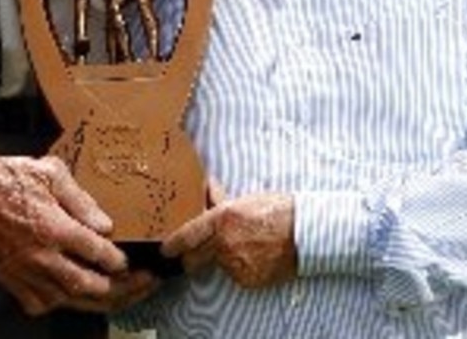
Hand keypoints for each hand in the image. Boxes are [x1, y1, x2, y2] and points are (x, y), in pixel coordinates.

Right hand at [0, 154, 157, 315]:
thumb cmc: (10, 178)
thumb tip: (104, 225)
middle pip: (89, 285)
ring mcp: (26, 272)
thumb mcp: (52, 172)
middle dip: (121, 288)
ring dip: (98, 301)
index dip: (120, 261)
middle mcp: (43, 256)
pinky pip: (41, 304)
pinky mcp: (12, 280)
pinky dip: (62, 303)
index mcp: (55, 227)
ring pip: (69, 300)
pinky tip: (75, 298)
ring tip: (120, 297)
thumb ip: (81, 199)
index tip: (131, 262)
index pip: (98, 254)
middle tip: (141, 284)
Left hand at [161, 189, 296, 289]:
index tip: (164, 249)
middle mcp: (225, 244)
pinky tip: (253, 255)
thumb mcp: (244, 199)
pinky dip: (239, 267)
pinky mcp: (248, 279)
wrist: (303, 232)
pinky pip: (235, 274)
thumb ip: (220, 199)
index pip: (187, 236)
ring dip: (222, 257)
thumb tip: (207, 187)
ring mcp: (236, 264)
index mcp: (221, 220)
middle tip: (190, 253)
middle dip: (190, 257)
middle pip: (194, 258)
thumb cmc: (276, 210)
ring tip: (243, 244)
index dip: (172, 244)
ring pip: (218, 264)